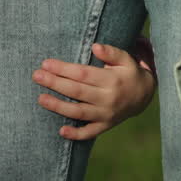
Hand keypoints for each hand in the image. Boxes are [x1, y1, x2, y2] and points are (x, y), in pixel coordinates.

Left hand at [33, 43, 156, 140]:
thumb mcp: (126, 59)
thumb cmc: (129, 72)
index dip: (63, 69)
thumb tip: (95, 46)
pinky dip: (76, 134)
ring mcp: (106, 115)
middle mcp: (108, 99)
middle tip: (36, 76)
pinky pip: (89, 133)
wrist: (144, 96)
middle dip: (55, 83)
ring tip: (40, 99)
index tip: (46, 63)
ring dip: (58, 107)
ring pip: (79, 113)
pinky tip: (61, 131)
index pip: (82, 74)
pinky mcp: (105, 126)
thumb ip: (111, 52)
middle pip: (77, 91)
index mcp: (112, 80)